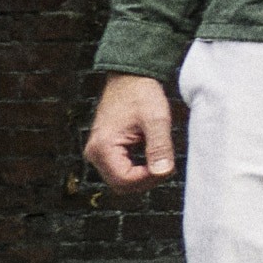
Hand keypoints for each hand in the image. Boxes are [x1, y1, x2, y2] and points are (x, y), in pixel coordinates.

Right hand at [84, 75, 176, 190]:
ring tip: (161, 158)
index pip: (125, 180)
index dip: (149, 179)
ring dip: (142, 175)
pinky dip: (138, 168)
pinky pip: (121, 169)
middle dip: (146, 180)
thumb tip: (163, 172)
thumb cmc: (141, 93)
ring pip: (121, 179)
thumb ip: (160, 146)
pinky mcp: (105, 149)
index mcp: (103, 147)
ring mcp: (98, 152)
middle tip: (166, 165)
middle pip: (121, 184)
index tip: (167, 166)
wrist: (129, 77)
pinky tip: (152, 155)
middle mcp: (95, 153)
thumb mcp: (156, 119)